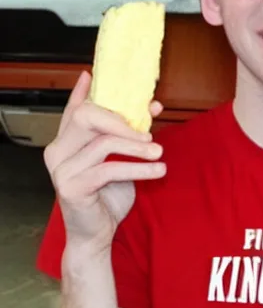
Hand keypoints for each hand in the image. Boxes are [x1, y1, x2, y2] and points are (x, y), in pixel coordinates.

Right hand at [43, 70, 165, 251]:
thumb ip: (131, 132)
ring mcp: (61, 168)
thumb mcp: (122, 158)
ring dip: (137, 147)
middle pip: (89, 116)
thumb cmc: (108, 193)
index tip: (91, 74)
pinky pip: (110, 168)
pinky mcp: (71, 186)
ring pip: (104, 142)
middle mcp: (58, 150)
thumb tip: (153, 106)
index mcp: (68, 140)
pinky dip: (138, 168)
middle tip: (149, 135)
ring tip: (159, 155)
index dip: (81, 91)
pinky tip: (158, 171)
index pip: (73, 109)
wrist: (96, 233)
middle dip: (123, 121)